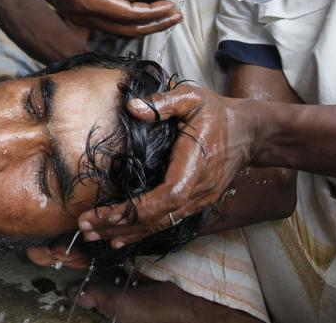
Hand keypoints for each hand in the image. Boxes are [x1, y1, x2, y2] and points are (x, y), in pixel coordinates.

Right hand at [24, 0, 180, 35]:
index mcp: (87, 2)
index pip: (129, 14)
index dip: (153, 13)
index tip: (172, 7)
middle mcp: (85, 16)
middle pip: (128, 29)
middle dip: (155, 24)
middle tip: (178, 15)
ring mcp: (82, 17)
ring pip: (120, 30)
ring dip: (146, 24)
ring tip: (167, 16)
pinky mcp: (82, 13)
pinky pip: (111, 24)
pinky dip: (132, 21)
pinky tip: (144, 13)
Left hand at [77, 86, 260, 246]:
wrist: (249, 132)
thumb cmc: (218, 113)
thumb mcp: (193, 97)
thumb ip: (163, 102)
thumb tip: (132, 107)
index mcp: (194, 165)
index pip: (166, 197)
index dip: (136, 210)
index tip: (104, 214)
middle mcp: (197, 190)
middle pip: (157, 218)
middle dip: (120, 225)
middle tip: (86, 228)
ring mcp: (198, 201)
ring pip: (161, 224)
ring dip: (126, 232)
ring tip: (94, 235)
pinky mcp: (195, 203)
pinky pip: (166, 222)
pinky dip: (142, 231)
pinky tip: (120, 237)